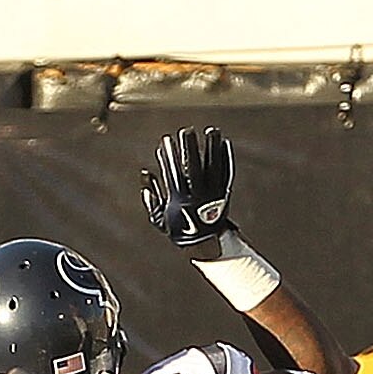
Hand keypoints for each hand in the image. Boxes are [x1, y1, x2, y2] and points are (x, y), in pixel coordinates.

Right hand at [143, 123, 236, 248]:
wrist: (205, 243)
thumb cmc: (181, 230)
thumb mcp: (160, 219)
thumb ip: (151, 198)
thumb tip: (145, 174)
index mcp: (180, 200)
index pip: (173, 173)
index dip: (169, 156)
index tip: (166, 140)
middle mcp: (197, 195)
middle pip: (193, 167)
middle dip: (189, 148)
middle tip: (186, 131)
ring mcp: (213, 194)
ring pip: (213, 167)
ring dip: (212, 148)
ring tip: (212, 130)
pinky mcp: (225, 193)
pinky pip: (226, 173)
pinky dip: (226, 159)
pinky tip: (225, 144)